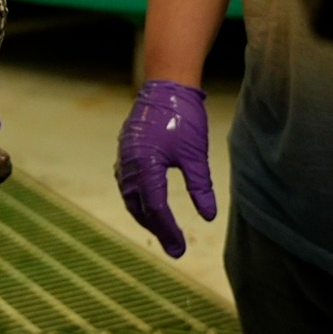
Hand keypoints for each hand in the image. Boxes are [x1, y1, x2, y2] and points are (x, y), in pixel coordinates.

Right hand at [116, 80, 215, 257]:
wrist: (167, 84)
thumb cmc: (183, 116)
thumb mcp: (195, 154)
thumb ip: (200, 187)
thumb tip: (208, 216)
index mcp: (144, 165)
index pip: (155, 208)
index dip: (168, 231)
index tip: (180, 249)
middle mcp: (128, 163)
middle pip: (139, 206)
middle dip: (156, 228)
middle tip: (174, 247)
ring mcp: (124, 155)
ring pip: (130, 196)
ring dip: (145, 215)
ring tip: (162, 230)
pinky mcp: (126, 149)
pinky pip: (127, 182)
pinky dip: (138, 198)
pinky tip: (148, 202)